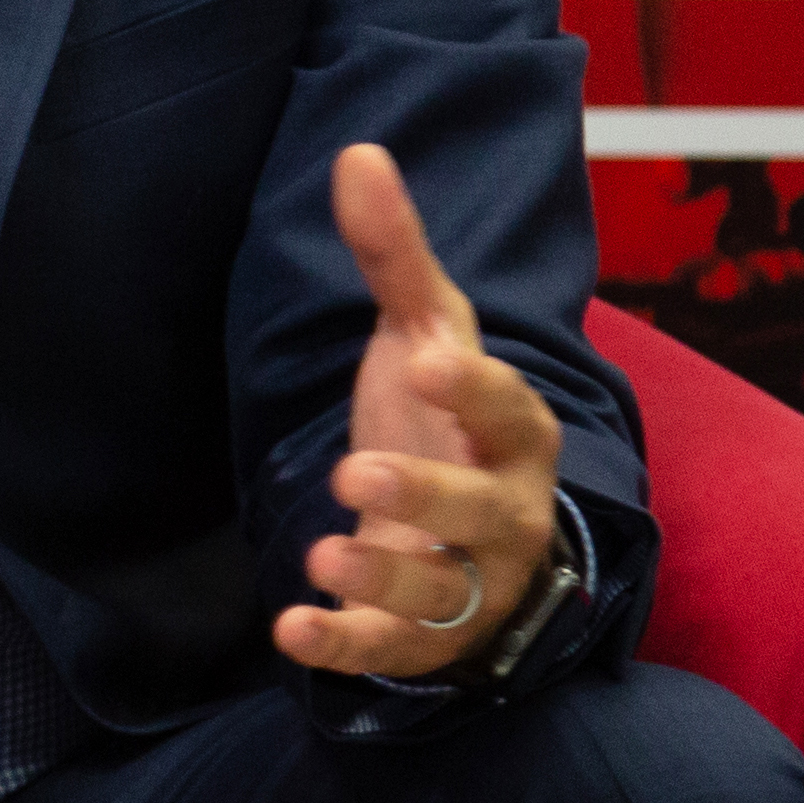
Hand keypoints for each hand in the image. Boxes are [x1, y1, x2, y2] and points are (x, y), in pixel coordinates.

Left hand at [272, 143, 565, 681]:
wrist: (471, 542)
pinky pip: (389, 649)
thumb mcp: (425, 336)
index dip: (474, 386)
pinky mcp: (421, 639)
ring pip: (441, 590)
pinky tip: (290, 630)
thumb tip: (357, 153)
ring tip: (321, 551)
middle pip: (482, 512)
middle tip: (355, 474)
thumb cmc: (447, 421)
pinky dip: (343, 644)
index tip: (425, 357)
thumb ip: (395, 257)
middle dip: (426, 494)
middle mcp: (504, 514)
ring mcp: (469, 584)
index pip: (511, 409)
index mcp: (513, 434)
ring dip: (382, 574)